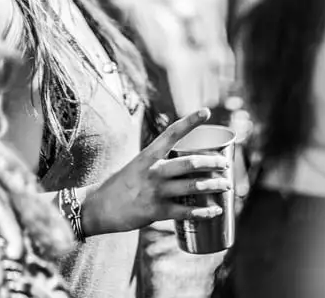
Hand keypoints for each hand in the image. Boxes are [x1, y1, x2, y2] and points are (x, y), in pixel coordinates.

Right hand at [81, 108, 232, 236]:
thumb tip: (177, 156)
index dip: (190, 121)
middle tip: (226, 164)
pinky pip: (186, 212)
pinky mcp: (156, 212)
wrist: (97, 208)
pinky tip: (215, 211)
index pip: (172, 133)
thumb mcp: (136, 165)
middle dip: (213, 162)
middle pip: (191, 163)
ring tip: (227, 186)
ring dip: (214, 186)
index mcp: (148, 155)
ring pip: (193, 186)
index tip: (206, 111)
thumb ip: (156, 161)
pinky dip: (204, 212)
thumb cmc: (120, 185)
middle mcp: (153, 171)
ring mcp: (155, 191)